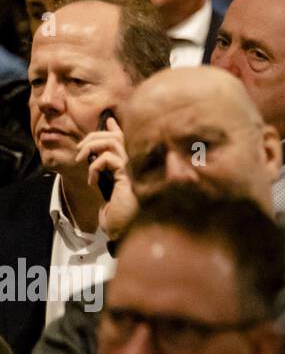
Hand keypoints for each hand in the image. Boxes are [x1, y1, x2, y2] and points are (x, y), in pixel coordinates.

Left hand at [74, 116, 136, 238]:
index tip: (108, 121)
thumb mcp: (107, 191)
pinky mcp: (129, 176)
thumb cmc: (117, 215)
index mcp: (130, 167)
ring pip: (114, 142)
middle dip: (94, 138)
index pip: (124, 140)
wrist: (123, 231)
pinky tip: (93, 181)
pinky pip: (110, 159)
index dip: (115, 129)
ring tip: (82, 159)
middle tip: (80, 150)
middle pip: (116, 136)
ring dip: (92, 146)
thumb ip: (105, 173)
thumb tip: (99, 159)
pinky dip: (95, 166)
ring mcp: (134, 169)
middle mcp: (135, 165)